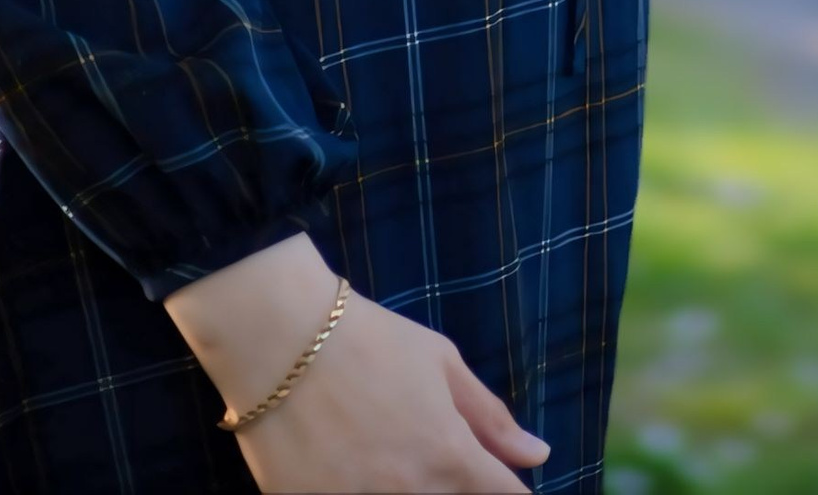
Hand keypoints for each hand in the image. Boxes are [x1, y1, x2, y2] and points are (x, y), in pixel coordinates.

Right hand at [168, 237, 547, 490]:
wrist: (278, 340)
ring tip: (393, 458)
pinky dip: (365, 494)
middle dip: (457, 488)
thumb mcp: (439, 362)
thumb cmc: (367, 339)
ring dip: (414, 492)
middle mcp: (411, 493)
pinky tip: (356, 470)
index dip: (509, 491)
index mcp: (449, 456)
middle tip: (431, 457)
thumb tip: (539, 456)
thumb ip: (490, 417)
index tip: (496, 480)